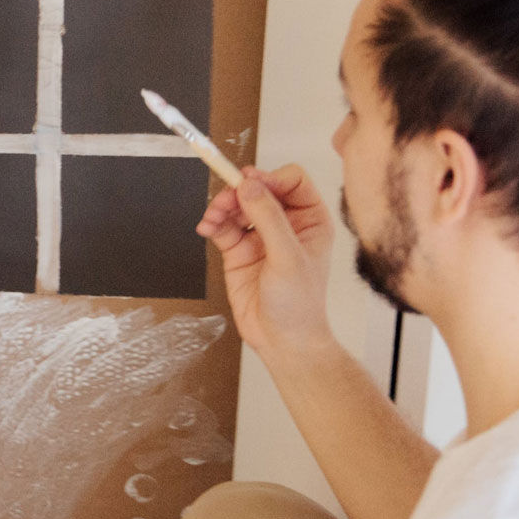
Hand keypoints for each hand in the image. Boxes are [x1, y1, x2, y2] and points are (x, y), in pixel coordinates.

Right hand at [197, 164, 334, 361]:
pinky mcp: (239, 250)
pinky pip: (223, 225)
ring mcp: (261, 236)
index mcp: (310, 220)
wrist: (282, 341)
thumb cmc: (299, 305)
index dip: (270, 178)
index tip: (250, 184)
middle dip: (239, 191)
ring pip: (237, 204)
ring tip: (212, 218)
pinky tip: (207, 227)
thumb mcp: (288, 257)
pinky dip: (212, 222)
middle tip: (224, 200)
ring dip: (222, 206)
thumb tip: (249, 184)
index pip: (291, 180)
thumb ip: (269, 218)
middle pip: (258, 188)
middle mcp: (286, 223)